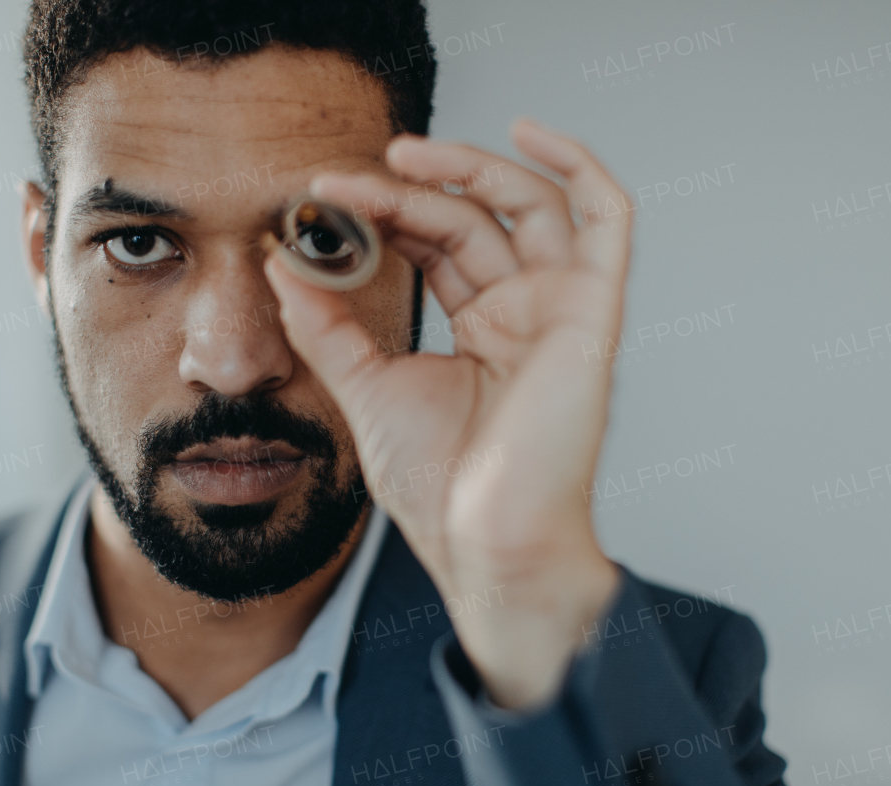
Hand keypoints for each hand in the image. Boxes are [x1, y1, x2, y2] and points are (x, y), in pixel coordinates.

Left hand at [264, 119, 629, 709]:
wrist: (486, 547)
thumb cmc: (443, 488)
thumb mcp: (366, 389)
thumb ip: (327, 326)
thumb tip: (283, 265)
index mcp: (482, 328)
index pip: (435, 243)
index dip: (384, 213)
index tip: (321, 203)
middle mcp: (523, 311)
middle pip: (471, 218)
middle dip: (407, 191)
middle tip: (345, 182)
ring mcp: (560, 307)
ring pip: (527, 204)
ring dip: (469, 169)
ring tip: (402, 156)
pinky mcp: (592, 311)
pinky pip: (606, 219)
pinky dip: (579, 166)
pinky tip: (529, 133)